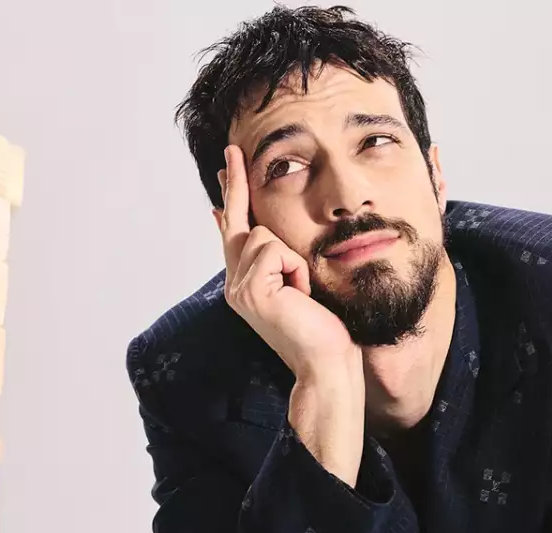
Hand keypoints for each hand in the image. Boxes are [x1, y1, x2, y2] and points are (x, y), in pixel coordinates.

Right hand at [215, 145, 359, 380]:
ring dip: (293, 259)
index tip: (226, 179)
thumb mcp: (302, 285)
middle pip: (238, 223)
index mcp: (246, 284)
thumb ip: (283, 259)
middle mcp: (234, 284)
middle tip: (233, 149)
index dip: (232, 202)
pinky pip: (274, 249)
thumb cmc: (324, 331)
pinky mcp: (249, 288)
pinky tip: (299, 295)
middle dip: (237, 184)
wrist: (326, 364)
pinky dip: (295, 269)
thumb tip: (272, 233)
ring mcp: (237, 287)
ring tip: (301, 293)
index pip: (235, 235)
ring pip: (263, 234)